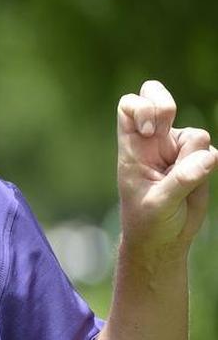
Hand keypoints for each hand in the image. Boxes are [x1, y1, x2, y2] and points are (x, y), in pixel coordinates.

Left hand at [116, 80, 217, 260]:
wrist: (164, 239)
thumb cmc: (149, 222)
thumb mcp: (159, 204)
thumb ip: (181, 180)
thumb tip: (208, 156)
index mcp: (133, 148)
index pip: (129, 108)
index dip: (142, 108)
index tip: (151, 130)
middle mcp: (154, 143)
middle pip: (160, 101)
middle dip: (166, 107)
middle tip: (163, 131)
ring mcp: (177, 149)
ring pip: (196, 134)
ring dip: (193, 157)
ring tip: (181, 185)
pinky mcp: (198, 159)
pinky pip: (212, 151)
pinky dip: (208, 166)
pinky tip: (193, 187)